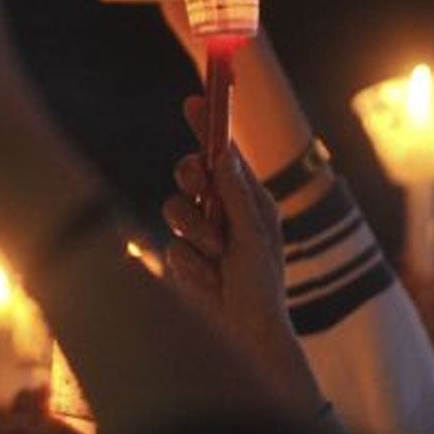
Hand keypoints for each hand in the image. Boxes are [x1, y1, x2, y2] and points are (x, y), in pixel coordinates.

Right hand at [161, 105, 317, 409]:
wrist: (246, 332)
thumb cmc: (262, 284)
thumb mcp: (254, 234)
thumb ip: (234, 194)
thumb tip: (222, 154)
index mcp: (248, 199)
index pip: (223, 154)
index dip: (207, 128)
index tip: (194, 101)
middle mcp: (222, 211)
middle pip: (190, 175)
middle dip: (191, 182)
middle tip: (195, 187)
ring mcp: (199, 233)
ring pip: (174, 209)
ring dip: (196, 234)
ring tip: (216, 258)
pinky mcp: (181, 257)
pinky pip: (171, 245)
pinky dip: (191, 263)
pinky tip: (209, 280)